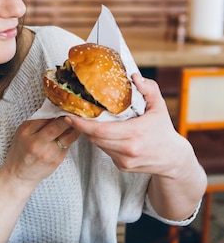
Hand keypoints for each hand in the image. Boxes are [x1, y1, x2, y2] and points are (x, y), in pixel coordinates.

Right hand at [1, 117, 78, 186]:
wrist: (19, 175)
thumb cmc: (20, 151)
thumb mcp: (22, 133)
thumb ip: (36, 122)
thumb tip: (54, 111)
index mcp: (27, 133)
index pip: (46, 118)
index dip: (58, 111)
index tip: (65, 106)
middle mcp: (38, 144)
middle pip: (58, 126)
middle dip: (69, 117)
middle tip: (75, 111)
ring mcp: (49, 153)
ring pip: (69, 136)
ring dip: (75, 127)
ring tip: (79, 121)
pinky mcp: (58, 160)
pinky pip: (69, 145)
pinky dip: (72, 137)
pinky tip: (74, 132)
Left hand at [64, 73, 187, 177]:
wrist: (172, 159)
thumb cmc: (164, 130)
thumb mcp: (159, 106)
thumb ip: (148, 89)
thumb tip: (134, 76)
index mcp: (135, 133)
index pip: (100, 131)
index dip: (82, 124)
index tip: (69, 116)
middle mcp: (128, 150)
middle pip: (95, 138)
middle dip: (81, 127)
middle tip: (70, 116)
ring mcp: (124, 160)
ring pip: (98, 145)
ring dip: (90, 134)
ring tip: (82, 122)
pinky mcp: (122, 166)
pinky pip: (105, 151)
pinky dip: (101, 142)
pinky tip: (100, 132)